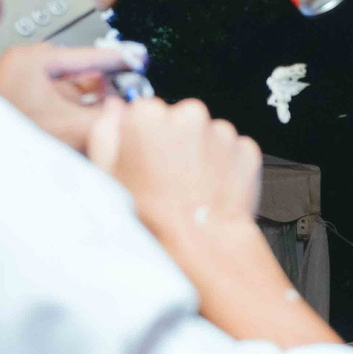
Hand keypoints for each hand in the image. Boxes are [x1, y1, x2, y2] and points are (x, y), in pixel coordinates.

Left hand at [0, 42, 141, 149]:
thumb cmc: (13, 139)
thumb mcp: (76, 127)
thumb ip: (111, 116)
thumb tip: (131, 112)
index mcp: (29, 60)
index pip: (86, 55)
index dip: (117, 59)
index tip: (136, 58)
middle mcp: (14, 66)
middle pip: (72, 73)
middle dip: (97, 89)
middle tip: (117, 97)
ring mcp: (7, 84)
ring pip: (58, 89)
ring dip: (80, 104)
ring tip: (95, 117)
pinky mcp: (5, 102)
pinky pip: (43, 101)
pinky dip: (63, 111)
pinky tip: (75, 126)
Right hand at [84, 95, 261, 245]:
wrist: (199, 243)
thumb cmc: (152, 215)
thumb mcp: (107, 172)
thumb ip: (106, 131)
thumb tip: (115, 110)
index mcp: (148, 115)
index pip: (144, 111)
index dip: (143, 135)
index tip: (144, 155)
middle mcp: (188, 115)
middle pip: (179, 119)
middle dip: (175, 141)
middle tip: (167, 176)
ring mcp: (221, 132)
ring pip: (208, 135)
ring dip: (201, 153)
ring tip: (189, 187)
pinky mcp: (246, 149)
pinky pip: (232, 151)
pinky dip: (225, 165)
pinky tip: (210, 188)